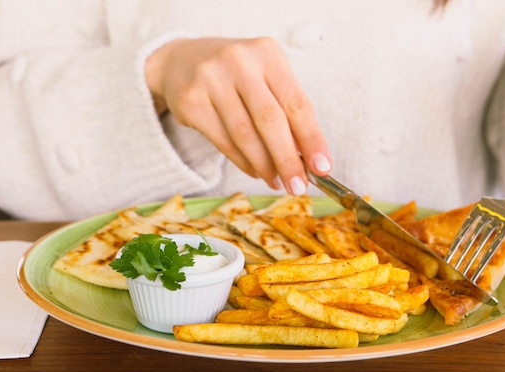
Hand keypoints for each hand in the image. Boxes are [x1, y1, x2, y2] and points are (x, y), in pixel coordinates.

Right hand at [145, 37, 331, 193]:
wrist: (181, 62)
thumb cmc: (236, 76)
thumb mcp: (265, 79)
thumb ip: (287, 112)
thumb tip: (308, 159)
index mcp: (268, 53)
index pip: (297, 103)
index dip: (312, 139)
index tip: (323, 168)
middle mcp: (239, 62)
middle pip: (270, 120)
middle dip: (288, 159)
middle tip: (299, 185)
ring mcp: (211, 79)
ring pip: (245, 135)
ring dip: (265, 166)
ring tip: (277, 181)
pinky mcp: (191, 101)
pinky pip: (224, 142)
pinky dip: (244, 162)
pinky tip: (256, 172)